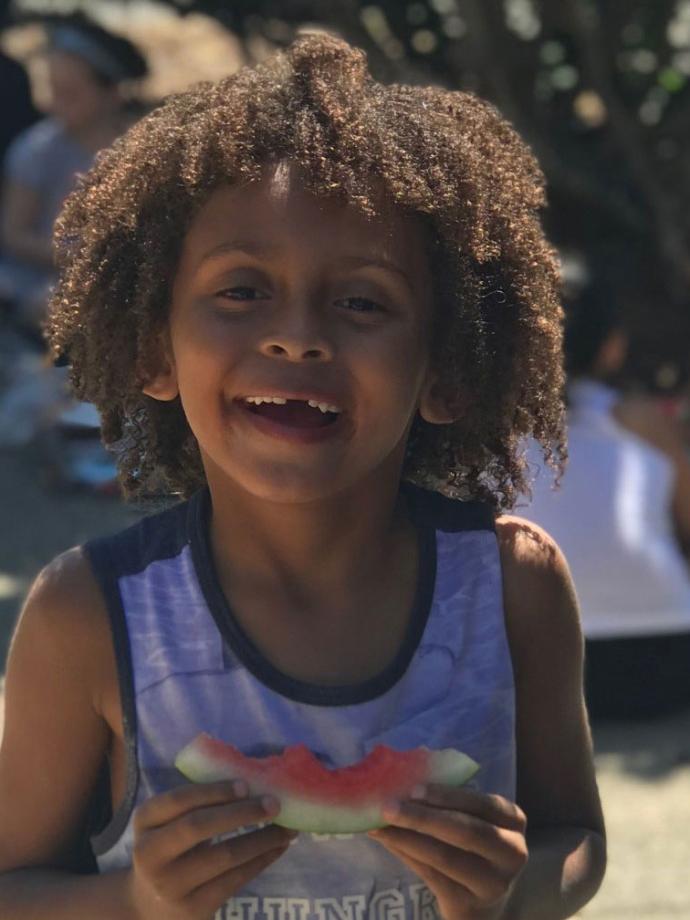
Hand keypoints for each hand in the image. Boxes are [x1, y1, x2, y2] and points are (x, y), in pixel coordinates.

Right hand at [127, 780, 295, 918]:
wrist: (150, 908)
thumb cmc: (170, 850)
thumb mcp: (167, 824)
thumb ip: (195, 804)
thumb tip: (253, 779)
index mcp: (145, 822)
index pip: (178, 800)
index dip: (213, 791)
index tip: (246, 784)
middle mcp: (150, 854)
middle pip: (199, 826)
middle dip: (241, 812)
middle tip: (274, 803)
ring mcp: (171, 885)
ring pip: (224, 856)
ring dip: (262, 839)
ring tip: (288, 827)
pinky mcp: (194, 908)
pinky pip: (235, 879)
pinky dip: (261, 860)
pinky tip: (278, 847)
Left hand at [367, 785, 527, 919]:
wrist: (484, 903)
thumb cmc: (474, 847)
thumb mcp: (474, 821)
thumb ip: (449, 800)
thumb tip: (402, 772)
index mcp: (513, 821)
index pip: (483, 803)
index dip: (447, 795)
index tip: (413, 788)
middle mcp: (512, 852)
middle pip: (465, 831)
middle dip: (423, 817)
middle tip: (388, 806)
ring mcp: (493, 883)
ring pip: (444, 856)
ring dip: (406, 837)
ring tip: (377, 824)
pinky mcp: (469, 904)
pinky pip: (431, 875)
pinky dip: (404, 854)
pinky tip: (385, 841)